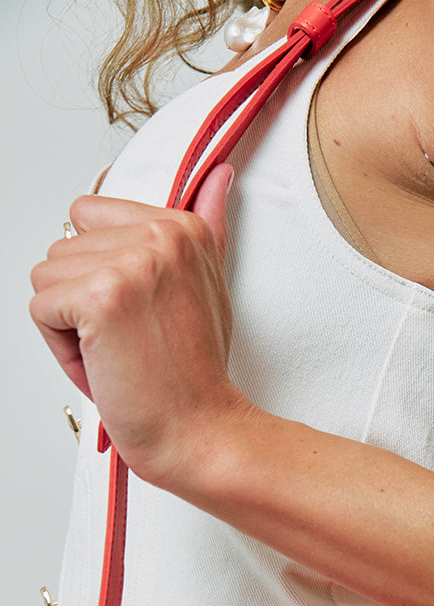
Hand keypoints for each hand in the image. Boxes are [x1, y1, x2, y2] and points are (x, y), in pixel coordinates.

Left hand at [28, 165, 251, 487]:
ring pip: (47, 279)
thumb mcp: (210, 286)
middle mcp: (159, 237)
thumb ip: (208, 227)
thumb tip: (219, 174)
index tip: (142, 314)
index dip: (101, 273)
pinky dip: (63, 349)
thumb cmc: (196, 375)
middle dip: (82, 303)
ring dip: (71, 328)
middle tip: (132, 342)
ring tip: (120, 354)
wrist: (201, 431)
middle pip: (64, 249)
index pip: (88, 219)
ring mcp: (130, 265)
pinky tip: (107, 364)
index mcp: (181, 227)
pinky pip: (41, 310)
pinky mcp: (101, 298)